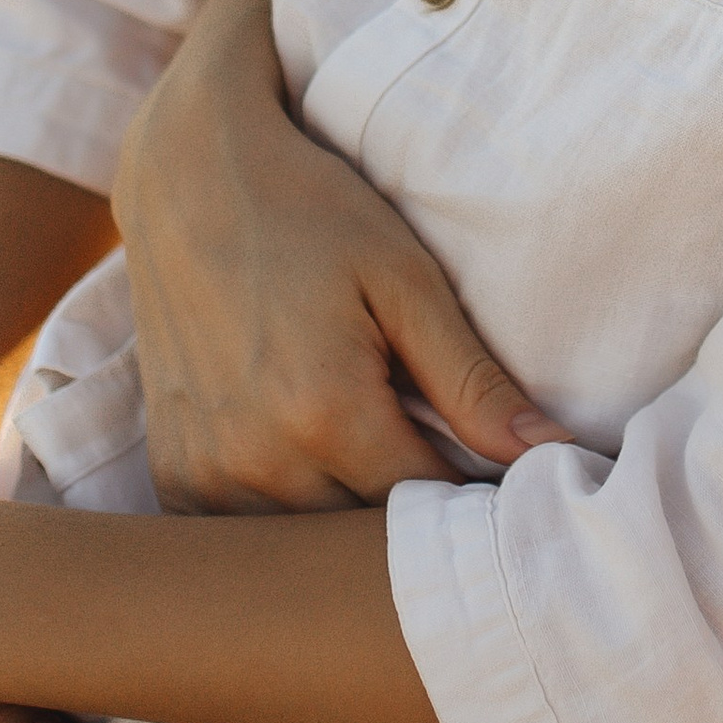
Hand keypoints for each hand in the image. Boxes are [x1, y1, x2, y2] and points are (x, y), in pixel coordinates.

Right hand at [116, 0, 560, 509]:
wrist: (189, 177)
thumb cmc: (309, 211)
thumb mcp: (405, 280)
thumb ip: (473, 380)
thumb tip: (550, 452)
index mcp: (324, 414)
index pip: (428, 506)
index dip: (476, 496)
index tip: (506, 479)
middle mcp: (256, 462)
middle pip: (365, 535)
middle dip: (418, 514)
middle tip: (455, 468)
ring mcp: (204, 474)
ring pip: (306, 545)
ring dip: (352, 520)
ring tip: (391, 460)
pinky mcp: (172, 471)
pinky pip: (245, 534)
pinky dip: (289, 517)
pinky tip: (320, 468)